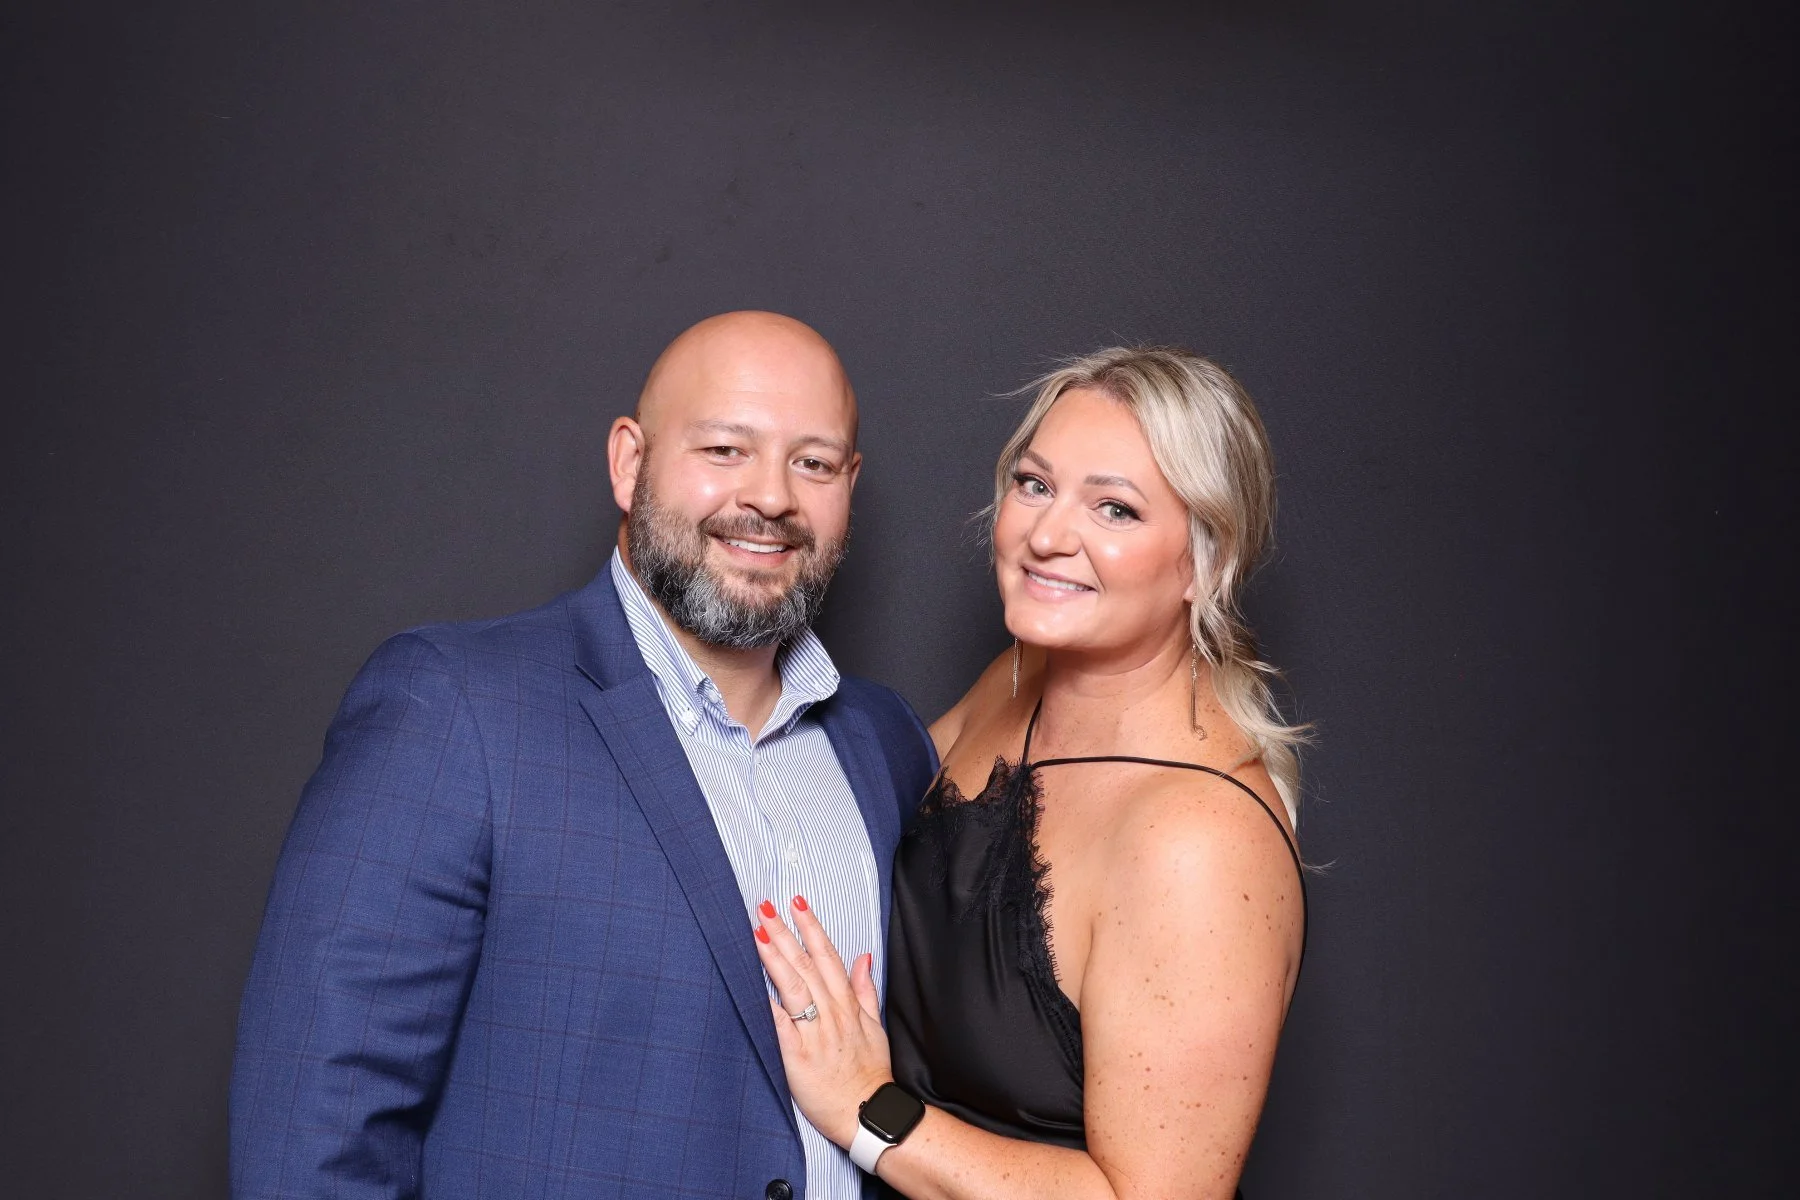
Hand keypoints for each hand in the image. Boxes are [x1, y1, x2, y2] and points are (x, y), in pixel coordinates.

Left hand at [753, 896, 892, 1147]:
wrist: (868, 1114)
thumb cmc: (869, 1073)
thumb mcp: (875, 1028)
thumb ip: (865, 991)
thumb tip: (863, 958)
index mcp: (847, 1005)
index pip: (827, 957)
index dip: (811, 928)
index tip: (797, 903)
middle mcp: (831, 1014)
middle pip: (805, 965)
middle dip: (785, 933)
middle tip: (765, 907)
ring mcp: (814, 1034)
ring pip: (793, 987)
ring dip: (774, 957)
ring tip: (758, 933)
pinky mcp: (797, 1057)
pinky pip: (781, 1026)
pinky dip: (769, 1005)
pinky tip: (753, 985)